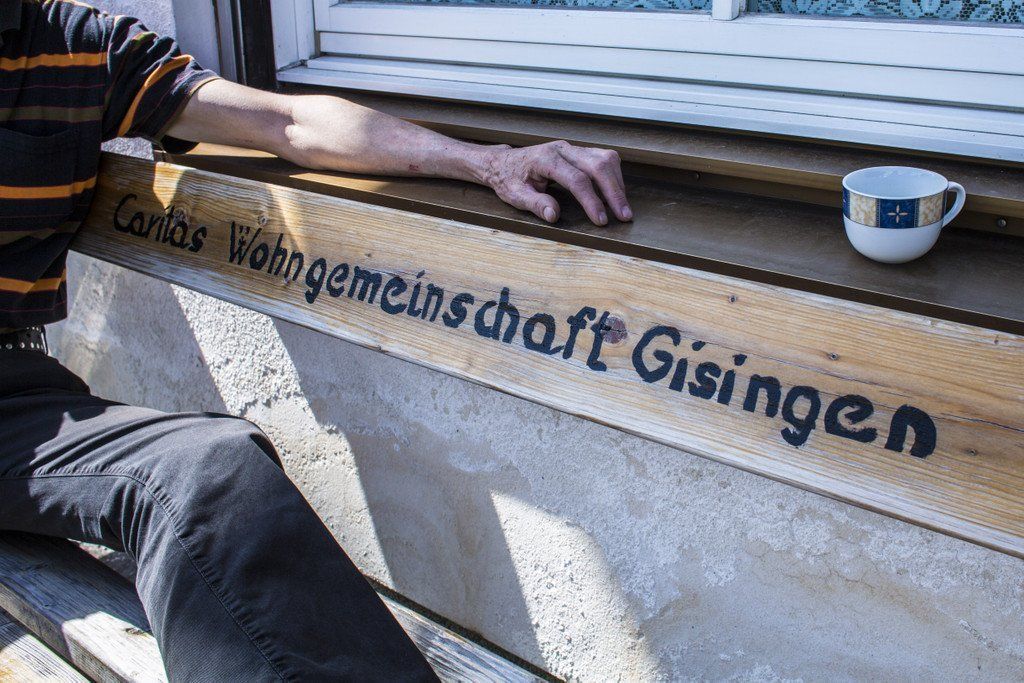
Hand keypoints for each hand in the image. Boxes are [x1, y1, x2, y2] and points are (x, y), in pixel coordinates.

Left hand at [478, 140, 631, 225]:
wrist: (503, 163)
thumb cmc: (509, 179)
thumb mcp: (515, 196)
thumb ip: (535, 204)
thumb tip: (554, 215)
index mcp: (546, 160)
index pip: (577, 180)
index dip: (592, 201)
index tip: (601, 220)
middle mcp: (563, 149)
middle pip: (598, 165)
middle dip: (614, 192)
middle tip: (624, 216)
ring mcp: (572, 148)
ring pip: (605, 158)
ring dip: (618, 183)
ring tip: (622, 208)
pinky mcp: (578, 151)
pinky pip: (603, 158)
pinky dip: (613, 175)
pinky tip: (615, 193)